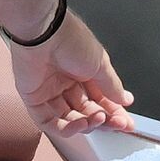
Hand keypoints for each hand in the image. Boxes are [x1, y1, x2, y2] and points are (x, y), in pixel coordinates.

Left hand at [5, 9, 134, 136]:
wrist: (44, 32)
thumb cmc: (71, 40)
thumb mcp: (100, 64)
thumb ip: (112, 86)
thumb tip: (125, 100)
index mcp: (82, 71)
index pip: (99, 98)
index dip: (114, 112)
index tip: (126, 123)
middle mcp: (66, 82)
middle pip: (85, 110)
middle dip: (103, 120)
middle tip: (116, 124)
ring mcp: (49, 91)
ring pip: (69, 119)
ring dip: (86, 124)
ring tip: (98, 119)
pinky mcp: (33, 98)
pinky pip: (48, 121)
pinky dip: (65, 128)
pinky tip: (80, 124)